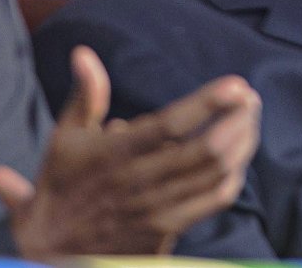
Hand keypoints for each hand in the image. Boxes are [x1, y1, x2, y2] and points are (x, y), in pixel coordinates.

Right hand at [0, 47, 259, 257]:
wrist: (50, 250)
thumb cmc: (61, 186)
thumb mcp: (64, 138)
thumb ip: (85, 96)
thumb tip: (84, 53)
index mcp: (115, 154)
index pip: (171, 125)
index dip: (208, 103)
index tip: (236, 84)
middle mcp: (140, 183)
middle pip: (206, 151)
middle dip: (237, 120)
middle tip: (251, 97)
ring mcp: (157, 212)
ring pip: (216, 177)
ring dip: (242, 145)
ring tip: (250, 119)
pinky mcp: (167, 232)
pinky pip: (212, 203)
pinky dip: (233, 177)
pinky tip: (238, 157)